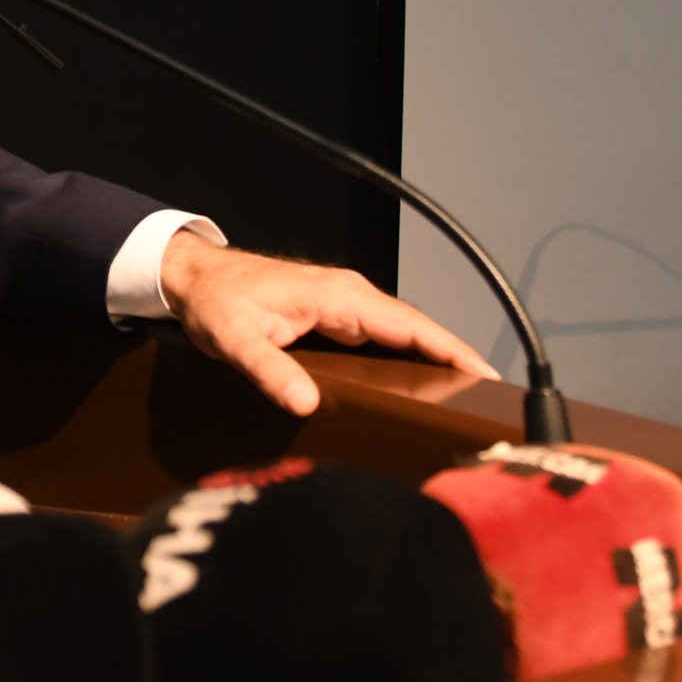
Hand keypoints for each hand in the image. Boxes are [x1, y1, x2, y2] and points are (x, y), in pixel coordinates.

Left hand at [159, 231, 497, 415]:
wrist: (196, 278)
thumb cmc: (216, 303)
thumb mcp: (235, 339)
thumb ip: (269, 370)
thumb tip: (306, 402)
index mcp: (338, 296)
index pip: (408, 324)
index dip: (449, 348)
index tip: (483, 373)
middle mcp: (350, 296)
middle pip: (416, 330)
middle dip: (454, 359)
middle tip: (486, 400)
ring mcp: (345, 305)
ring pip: (402, 334)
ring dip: (434, 359)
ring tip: (465, 398)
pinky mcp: (337, 316)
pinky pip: (384, 338)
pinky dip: (408, 357)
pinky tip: (420, 384)